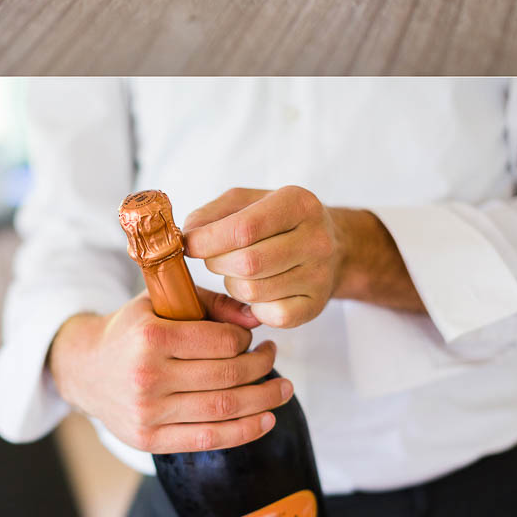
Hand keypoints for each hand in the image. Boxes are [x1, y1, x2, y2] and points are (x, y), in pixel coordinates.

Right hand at [47, 290, 287, 453]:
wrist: (84, 369)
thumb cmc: (132, 331)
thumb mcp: (162, 303)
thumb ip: (211, 303)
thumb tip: (255, 319)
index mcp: (151, 337)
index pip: (223, 342)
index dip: (247, 340)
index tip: (252, 338)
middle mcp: (148, 376)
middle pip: (228, 376)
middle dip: (263, 366)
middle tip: (274, 356)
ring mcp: (148, 412)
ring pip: (223, 408)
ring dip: (264, 400)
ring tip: (283, 389)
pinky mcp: (148, 440)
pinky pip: (207, 439)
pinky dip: (244, 431)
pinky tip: (266, 420)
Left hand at [182, 186, 422, 327]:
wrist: (332, 245)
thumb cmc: (278, 221)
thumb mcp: (247, 202)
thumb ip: (211, 214)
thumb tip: (184, 238)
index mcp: (299, 204)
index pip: (244, 229)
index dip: (207, 240)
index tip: (189, 244)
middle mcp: (316, 239)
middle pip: (247, 263)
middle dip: (217, 263)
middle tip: (215, 258)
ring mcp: (319, 275)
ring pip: (252, 291)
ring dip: (232, 284)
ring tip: (239, 272)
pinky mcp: (315, 306)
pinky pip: (267, 315)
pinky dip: (252, 306)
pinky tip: (258, 290)